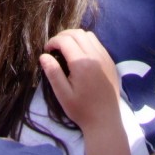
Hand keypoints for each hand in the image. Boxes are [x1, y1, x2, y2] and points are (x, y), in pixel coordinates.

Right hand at [40, 29, 131, 154]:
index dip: (53, 42)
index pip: (65, 40)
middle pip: (77, 33)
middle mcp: (95, 56)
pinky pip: (97, 43)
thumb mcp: (63, 94)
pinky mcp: (110, 61)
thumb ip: (53, 73)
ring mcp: (105, 57)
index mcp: (82, 63)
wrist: (105, 121)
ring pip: (89, 35)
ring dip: (75, 37)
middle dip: (62, 36)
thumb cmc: (82, 110)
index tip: (46, 51)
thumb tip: (43, 56)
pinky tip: (80, 54)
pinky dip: (86, 42)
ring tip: (66, 49)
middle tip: (54, 47)